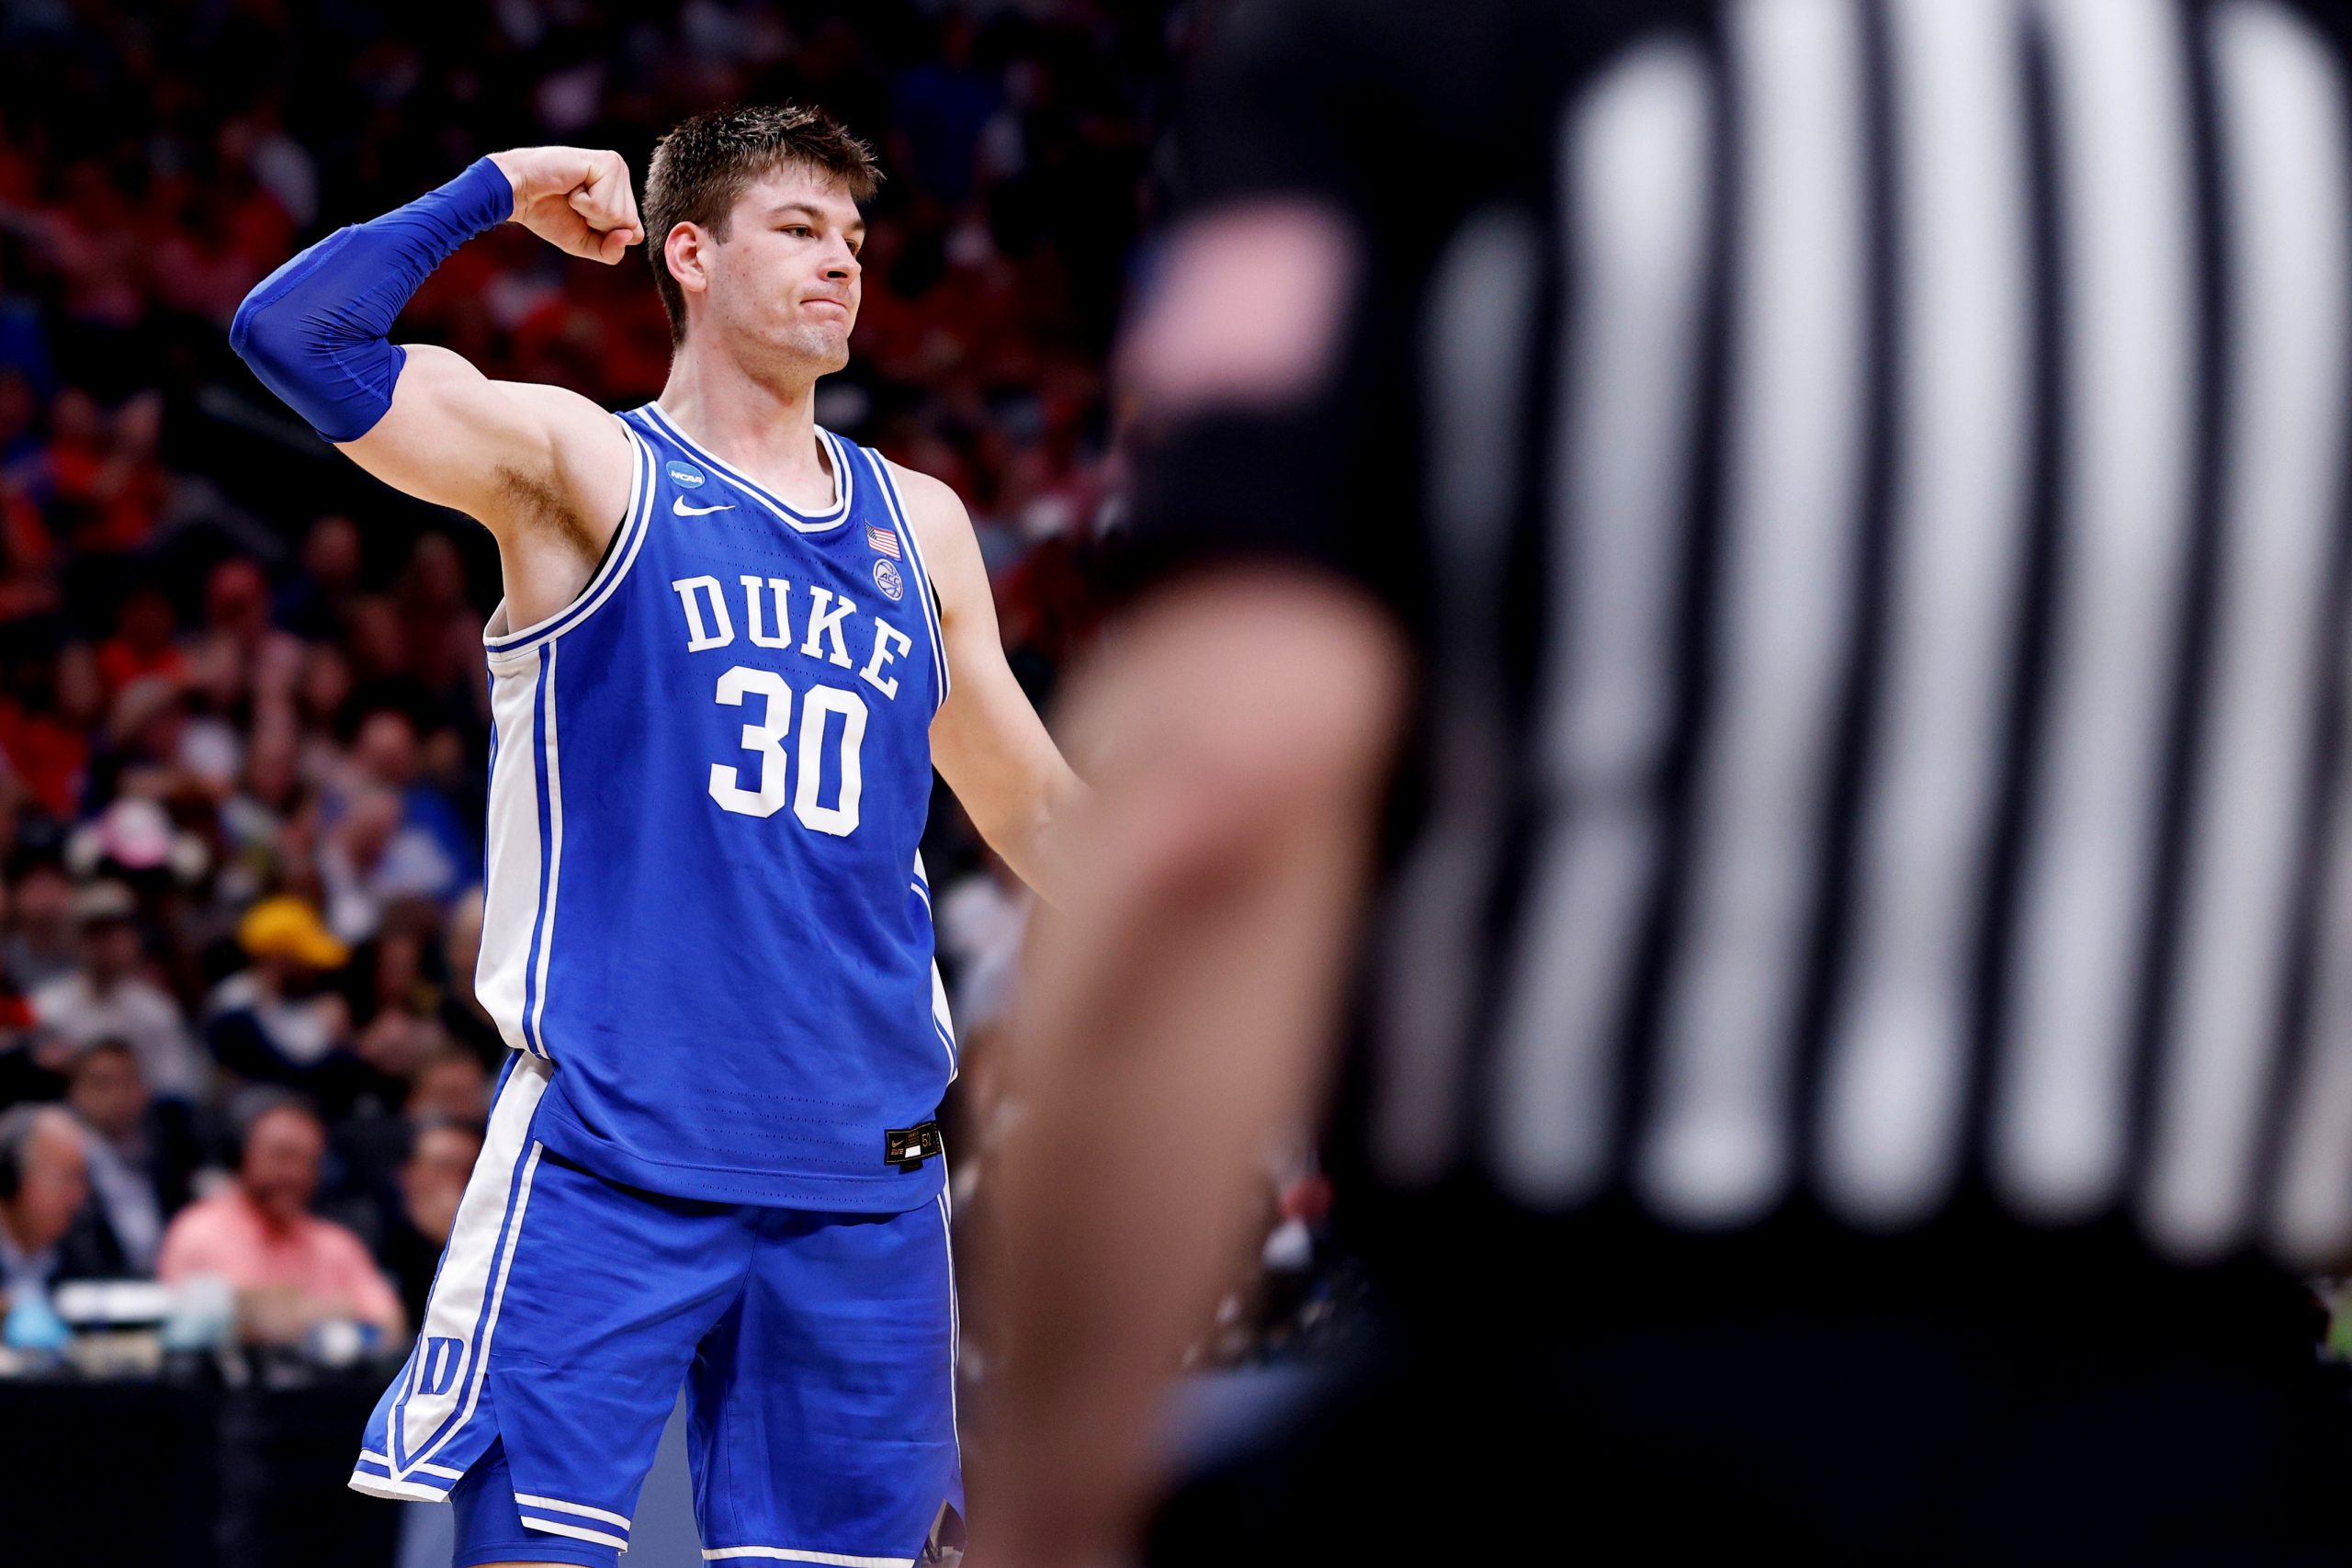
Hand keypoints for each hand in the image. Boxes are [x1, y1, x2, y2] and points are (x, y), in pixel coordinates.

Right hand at [487, 147, 642, 264]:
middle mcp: (622, 175)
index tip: (582, 218)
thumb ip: (612, 251)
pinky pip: (604, 206)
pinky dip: (583, 203)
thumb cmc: (547, 213)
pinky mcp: (608, 163)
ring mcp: (617, 166)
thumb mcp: (585, 243)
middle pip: (629, 225)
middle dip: (597, 224)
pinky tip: (571, 186)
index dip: (605, 237)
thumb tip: (628, 235)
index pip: (635, 234)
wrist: (516, 192)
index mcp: (621, 192)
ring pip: (619, 216)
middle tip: (574, 204)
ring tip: (572, 194)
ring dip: (589, 213)